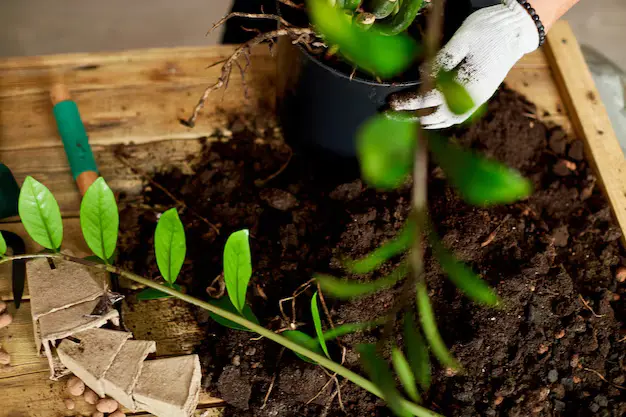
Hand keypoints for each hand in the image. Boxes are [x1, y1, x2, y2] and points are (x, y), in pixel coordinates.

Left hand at [389, 0, 540, 128]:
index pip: (431, 99)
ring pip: (447, 120)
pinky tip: (429, 118)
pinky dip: (440, 120)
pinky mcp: (479, 97)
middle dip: (411, 115)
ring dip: (425, 121)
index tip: (392, 101)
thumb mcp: (462, 39)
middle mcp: (473, 98)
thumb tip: (421, 76)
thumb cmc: (489, 29)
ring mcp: (477, 100)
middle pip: (436, 116)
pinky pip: (456, 116)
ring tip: (406, 118)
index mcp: (467, 83)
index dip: (409, 102)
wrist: (517, 28)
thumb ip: (441, 60)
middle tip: (389, 112)